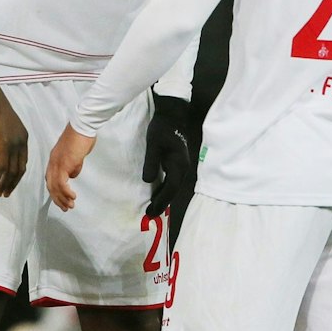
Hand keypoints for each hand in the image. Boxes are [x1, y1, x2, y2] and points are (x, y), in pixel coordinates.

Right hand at [0, 76, 27, 197]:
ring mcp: (14, 145)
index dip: (18, 175)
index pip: (24, 162)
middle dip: (13, 183)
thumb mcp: (7, 126)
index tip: (11, 183)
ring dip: (5, 183)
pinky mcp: (4, 145)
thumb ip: (9, 137)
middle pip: (20, 169)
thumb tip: (3, 146)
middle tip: (6, 193)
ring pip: (12, 170)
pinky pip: (3, 165)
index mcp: (24, 139)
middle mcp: (22, 143)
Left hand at [47, 124, 97, 211]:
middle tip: (66, 208)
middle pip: (51, 185)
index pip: (50, 179)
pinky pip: (62, 183)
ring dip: (62, 198)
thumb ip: (74, 165)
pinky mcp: (64, 164)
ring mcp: (57, 163)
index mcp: (54, 160)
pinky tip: (73, 197)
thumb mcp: (77, 155)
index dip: (55, 192)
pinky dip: (66, 192)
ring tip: (70, 206)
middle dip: (58, 199)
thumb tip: (73, 175)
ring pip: (55, 186)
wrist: (82, 127)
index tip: (61, 200)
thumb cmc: (82, 138)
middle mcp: (52, 163)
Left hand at [142, 94, 194, 218]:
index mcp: (178, 165)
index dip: (160, 202)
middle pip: (173, 191)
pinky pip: (173, 181)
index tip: (150, 212)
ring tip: (153, 208)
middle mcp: (183, 169)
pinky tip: (158, 193)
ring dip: (164, 197)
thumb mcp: (153, 145)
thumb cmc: (162, 129)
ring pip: (174, 187)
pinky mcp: (179, 163)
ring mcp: (183, 166)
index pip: (169, 189)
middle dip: (162, 203)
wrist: (173, 115)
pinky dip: (165, 189)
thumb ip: (151, 163)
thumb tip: (148, 181)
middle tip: (150, 214)